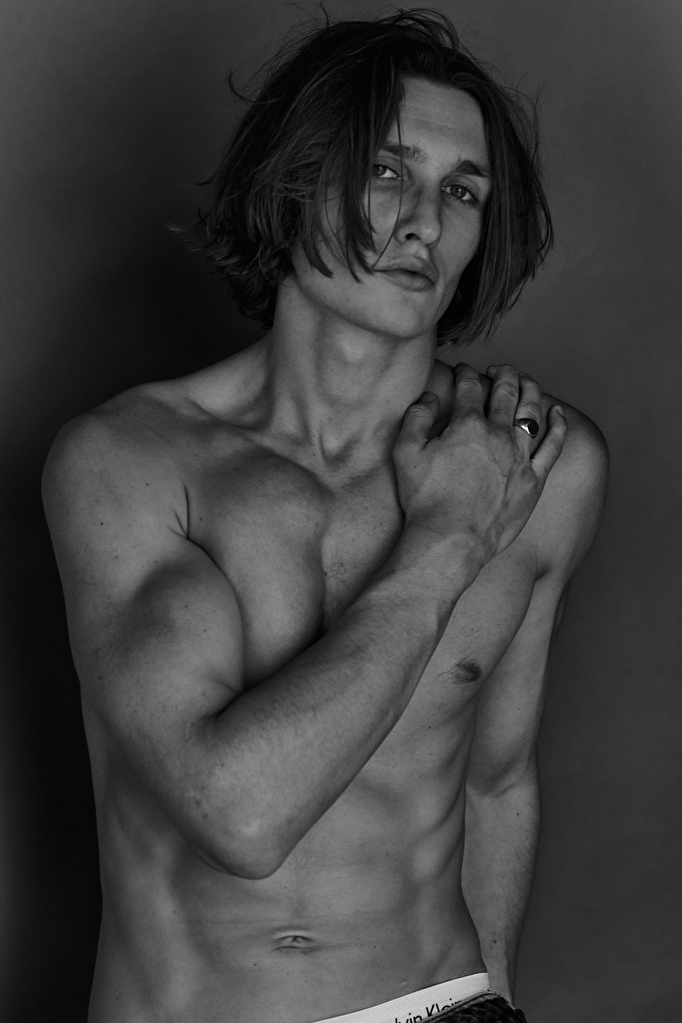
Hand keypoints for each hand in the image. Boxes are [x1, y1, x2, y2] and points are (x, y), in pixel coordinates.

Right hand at [393, 363, 566, 563]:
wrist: (451, 539)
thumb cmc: (424, 500)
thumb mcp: (405, 453)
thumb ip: (416, 418)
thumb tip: (429, 397)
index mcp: (467, 425)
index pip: (470, 387)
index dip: (466, 373)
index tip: (463, 370)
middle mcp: (498, 434)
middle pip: (506, 391)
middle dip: (503, 373)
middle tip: (498, 368)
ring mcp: (520, 456)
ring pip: (532, 411)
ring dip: (530, 389)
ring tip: (526, 380)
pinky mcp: (533, 479)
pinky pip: (554, 446)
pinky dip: (559, 425)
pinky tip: (558, 413)